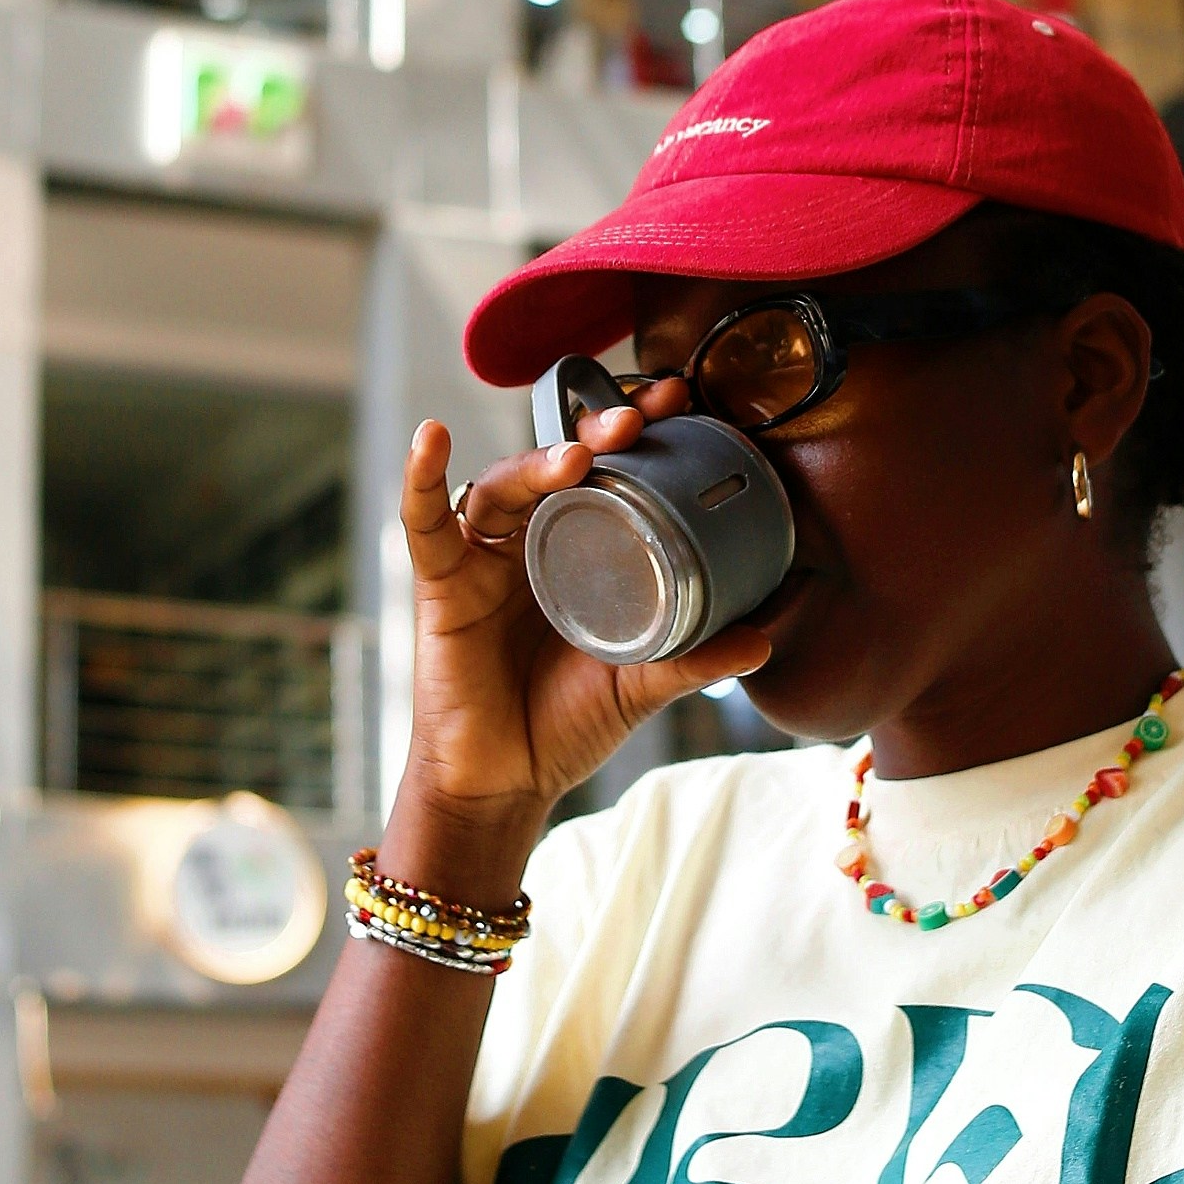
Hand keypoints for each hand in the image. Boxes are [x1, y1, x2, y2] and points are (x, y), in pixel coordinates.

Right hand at [393, 390, 775, 848]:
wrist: (506, 782)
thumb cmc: (567, 723)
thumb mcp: (640, 685)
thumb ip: (694, 660)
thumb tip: (763, 640)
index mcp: (581, 548)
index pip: (609, 470)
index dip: (639, 432)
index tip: (683, 400)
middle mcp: (531, 540)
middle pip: (558, 462)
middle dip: (597, 428)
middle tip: (643, 414)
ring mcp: (484, 557)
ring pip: (505, 485)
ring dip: (537, 460)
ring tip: (578, 454)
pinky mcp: (441, 583)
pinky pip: (425, 523)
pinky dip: (420, 480)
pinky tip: (429, 440)